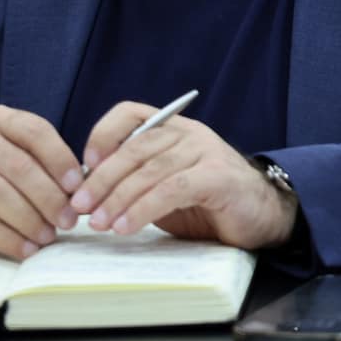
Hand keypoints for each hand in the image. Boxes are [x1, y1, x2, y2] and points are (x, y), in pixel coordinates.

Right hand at [0, 105, 83, 258]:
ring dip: (29, 219)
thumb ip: (40, 163)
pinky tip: (25, 248)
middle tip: (69, 220)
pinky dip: (5, 238)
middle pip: (18, 166)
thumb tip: (83, 192)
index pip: (34, 131)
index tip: (79, 187)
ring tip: (49, 237)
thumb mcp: (8, 153)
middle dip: (49, 197)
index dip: (60, 159)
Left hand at [69, 101, 295, 249]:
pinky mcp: (219, 176)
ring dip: (119, 198)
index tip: (84, 166)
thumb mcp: (163, 187)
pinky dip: (144, 208)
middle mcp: (189, 133)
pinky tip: (127, 226)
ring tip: (100, 223)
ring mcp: (207, 151)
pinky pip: (172, 189)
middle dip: (102, 179)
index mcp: (173, 129)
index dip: (102, 135)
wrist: (261, 216)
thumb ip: (133, 182)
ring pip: (151, 170)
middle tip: (80, 206)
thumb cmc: (206, 204)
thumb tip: (84, 197)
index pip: (130, 113)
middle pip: (136, 147)